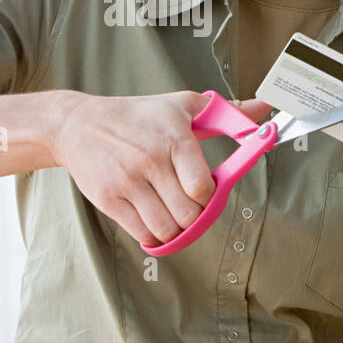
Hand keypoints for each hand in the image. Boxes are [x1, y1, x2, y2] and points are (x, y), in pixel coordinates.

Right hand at [52, 91, 272, 246]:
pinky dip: (154, 236)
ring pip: (166, 229)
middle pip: (188, 213)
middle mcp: (150, 161)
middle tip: (193, 208)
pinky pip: (141, 234)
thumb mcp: (184, 106)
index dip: (211, 197)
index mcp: (174, 139)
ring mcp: (127, 182)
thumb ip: (229, 113)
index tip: (207, 192)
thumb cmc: (137, 116)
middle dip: (197, 217)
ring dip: (177, 230)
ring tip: (175, 215)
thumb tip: (264, 110)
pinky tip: (155, 222)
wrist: (77, 124)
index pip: (202, 187)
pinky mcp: (107, 199)